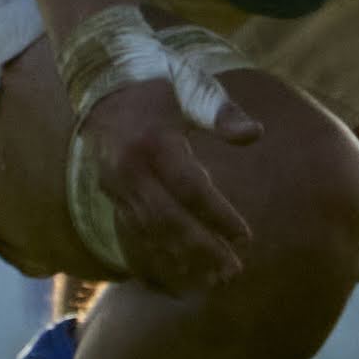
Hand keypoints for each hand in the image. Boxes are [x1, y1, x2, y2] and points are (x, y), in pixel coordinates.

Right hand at [76, 73, 267, 293]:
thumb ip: (222, 113)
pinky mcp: (109, 192)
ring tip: (214, 277)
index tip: (245, 237)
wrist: (103, 81)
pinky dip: (159, 249)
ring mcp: (115, 183)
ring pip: (149, 229)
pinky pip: (134, 228)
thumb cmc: (160, 83)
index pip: (190, 187)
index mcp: (154, 141)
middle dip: (201, 248)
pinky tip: (183, 266)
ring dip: (182, 256)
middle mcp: (129, 168)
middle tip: (233, 271)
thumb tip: (255, 134)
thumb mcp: (193, 86)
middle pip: (167, 218)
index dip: (218, 215)